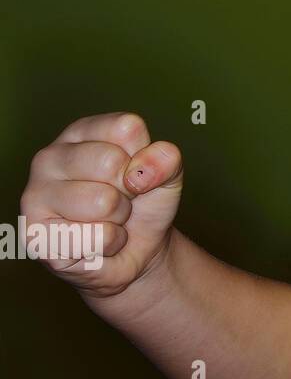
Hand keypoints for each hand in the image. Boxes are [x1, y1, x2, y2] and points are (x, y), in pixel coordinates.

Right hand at [19, 112, 183, 298]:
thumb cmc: (144, 203)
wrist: (138, 250)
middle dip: (129, 189)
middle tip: (120, 199)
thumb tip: (141, 171)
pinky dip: (108, 243)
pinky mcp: (36, 234)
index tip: (135, 171)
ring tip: (108, 219)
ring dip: (118, 218)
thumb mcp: (168, 174)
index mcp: (81, 132)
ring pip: (103, 202)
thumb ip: (166, 160)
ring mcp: (35, 195)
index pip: (126, 128)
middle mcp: (49, 157)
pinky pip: (96, 237)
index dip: (143, 156)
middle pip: (110, 162)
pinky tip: (94, 241)